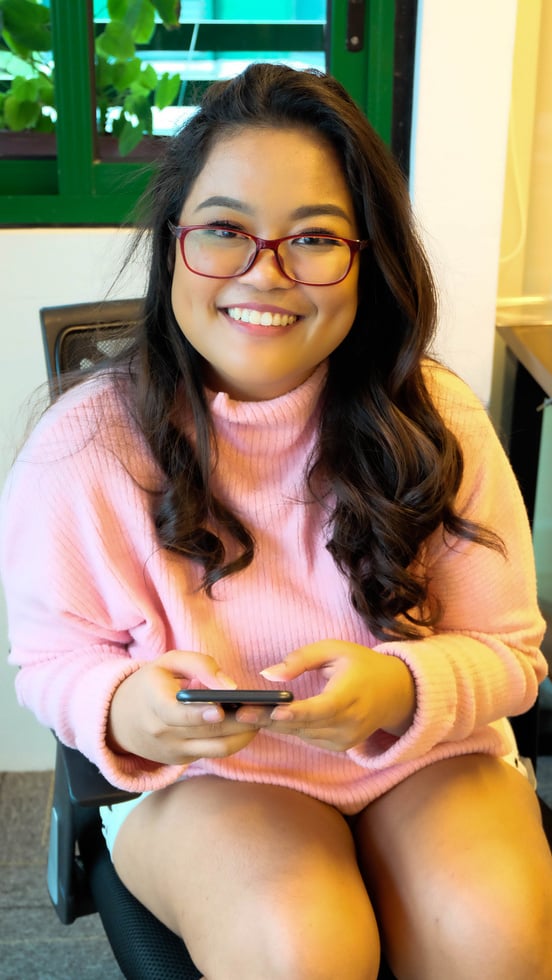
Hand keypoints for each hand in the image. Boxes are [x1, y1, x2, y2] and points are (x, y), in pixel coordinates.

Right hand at [107, 650, 259, 764]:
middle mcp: (162, 732)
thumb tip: (230, 686)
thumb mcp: (169, 662)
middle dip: (239, 722)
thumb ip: (200, 665)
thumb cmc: (152, 683)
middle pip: (206, 732)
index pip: (176, 714)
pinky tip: (250, 725)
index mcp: (153, 702)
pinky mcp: (184, 760)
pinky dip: (235, 740)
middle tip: (265, 709)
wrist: (123, 718)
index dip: (199, 714)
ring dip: (244, 735)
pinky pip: (215, 752)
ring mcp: (173, 750)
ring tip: (263, 717)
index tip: (221, 709)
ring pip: (216, 748)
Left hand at [236, 640, 415, 751]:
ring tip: (244, 713)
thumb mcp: (334, 650)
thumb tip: (269, 675)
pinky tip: (267, 718)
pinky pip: (308, 738)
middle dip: (269, 719)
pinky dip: (289, 728)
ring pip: (302, 734)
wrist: (395, 693)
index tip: (270, 711)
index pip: (322, 709)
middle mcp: (350, 723)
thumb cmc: (360, 665)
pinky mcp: (340, 747)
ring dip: (273, 725)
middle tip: (238, 712)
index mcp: (352, 695)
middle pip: (304, 725)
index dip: (296, 713)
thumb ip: (301, 659)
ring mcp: (346, 739)